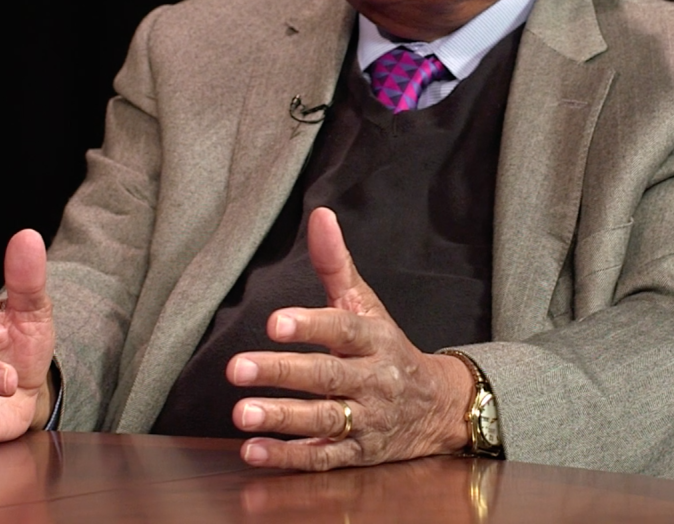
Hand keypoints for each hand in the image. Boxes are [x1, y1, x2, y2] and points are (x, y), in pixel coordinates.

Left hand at [226, 207, 472, 469]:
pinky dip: (288, 457)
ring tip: (240, 414)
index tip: (274, 321)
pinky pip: (323, 459)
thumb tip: (320, 214)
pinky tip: (252, 451)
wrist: (438, 407)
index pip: (342, 329)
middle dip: (281, 373)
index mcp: (375, 339)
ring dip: (281, 418)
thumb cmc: (387, 347)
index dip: (310, 325)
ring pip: (323, 421)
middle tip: (236, 367)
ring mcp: (366, 421)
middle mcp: (372, 381)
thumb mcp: (367, 304)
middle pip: (326, 376)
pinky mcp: (358, 454)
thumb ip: (336, 263)